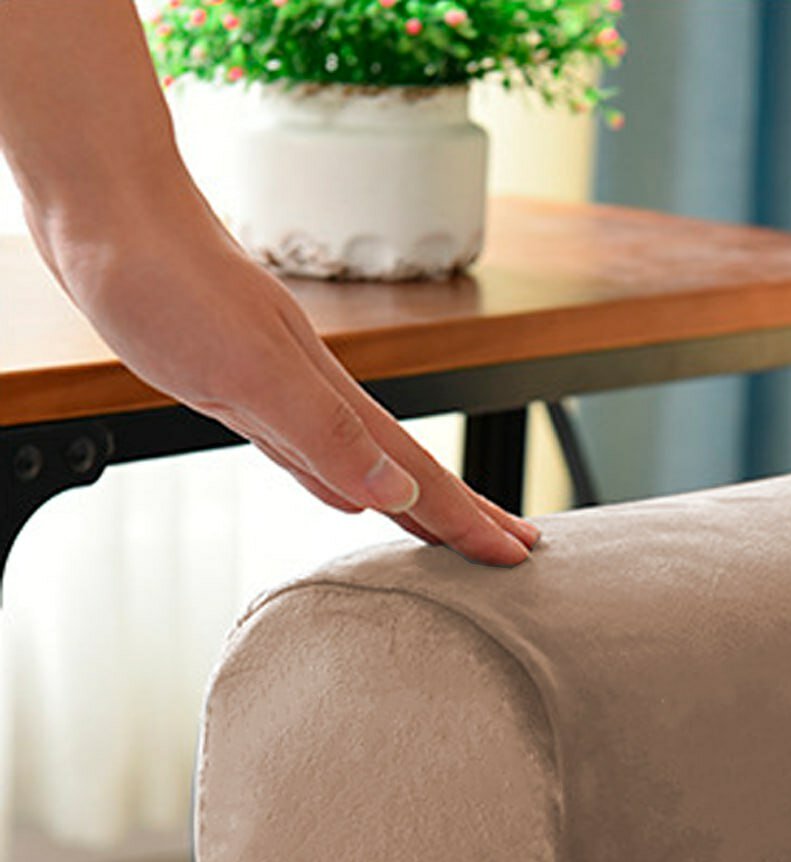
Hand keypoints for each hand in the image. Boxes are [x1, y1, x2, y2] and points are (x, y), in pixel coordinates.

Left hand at [31, 190, 540, 567]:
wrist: (108, 208)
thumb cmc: (168, 281)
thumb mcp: (250, 369)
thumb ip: (323, 433)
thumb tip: (394, 492)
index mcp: (328, 396)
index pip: (417, 472)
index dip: (464, 518)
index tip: (514, 556)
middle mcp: (315, 395)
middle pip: (405, 466)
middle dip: (458, 511)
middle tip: (508, 547)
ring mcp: (280, 389)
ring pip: (363, 460)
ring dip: (411, 497)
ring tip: (443, 528)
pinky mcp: (239, 384)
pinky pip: (310, 450)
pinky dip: (341, 479)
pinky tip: (341, 491)